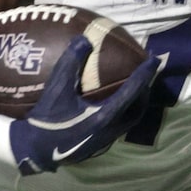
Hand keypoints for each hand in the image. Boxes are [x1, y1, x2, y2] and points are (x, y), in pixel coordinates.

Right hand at [8, 37, 167, 175]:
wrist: (35, 151)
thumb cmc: (47, 121)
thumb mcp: (56, 89)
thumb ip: (70, 63)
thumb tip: (84, 40)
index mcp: (105, 116)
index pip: (132, 92)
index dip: (145, 74)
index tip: (155, 60)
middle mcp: (110, 130)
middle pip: (137, 110)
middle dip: (144, 93)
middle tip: (144, 77)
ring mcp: (104, 141)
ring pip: (128, 121)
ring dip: (134, 105)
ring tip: (131, 90)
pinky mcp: (97, 146)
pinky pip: (118, 128)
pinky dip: (121, 114)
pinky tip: (109, 106)